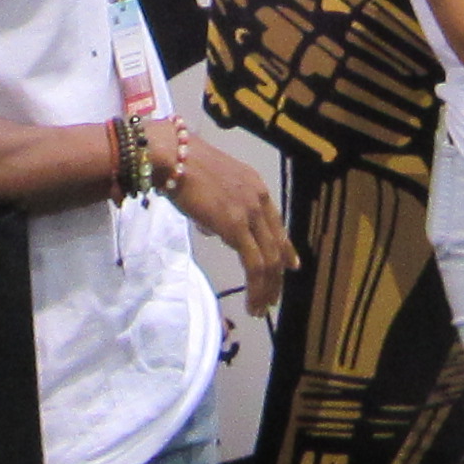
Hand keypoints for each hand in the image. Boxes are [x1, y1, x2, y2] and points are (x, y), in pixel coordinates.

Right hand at [168, 132, 291, 313]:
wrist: (173, 155)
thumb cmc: (182, 166)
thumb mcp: (211, 185)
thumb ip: (219, 207)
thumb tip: (215, 229)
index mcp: (255, 187)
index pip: (276, 224)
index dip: (286, 248)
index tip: (290, 266)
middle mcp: (259, 199)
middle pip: (276, 246)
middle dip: (276, 277)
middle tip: (272, 299)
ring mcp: (249, 213)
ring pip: (270, 260)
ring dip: (267, 288)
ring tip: (260, 307)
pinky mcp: (235, 228)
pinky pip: (254, 264)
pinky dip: (256, 287)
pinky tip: (252, 301)